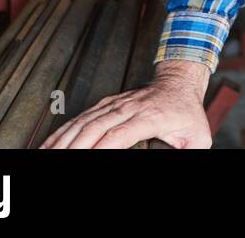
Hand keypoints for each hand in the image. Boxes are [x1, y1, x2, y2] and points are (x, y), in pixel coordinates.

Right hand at [41, 60, 210, 148]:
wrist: (179, 81)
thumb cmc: (188, 113)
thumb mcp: (198, 138)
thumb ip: (189, 154)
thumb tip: (183, 161)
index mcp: (151, 117)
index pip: (120, 134)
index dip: (102, 148)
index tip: (86, 160)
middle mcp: (129, 108)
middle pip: (95, 128)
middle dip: (75, 148)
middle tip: (59, 162)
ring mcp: (116, 104)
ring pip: (84, 121)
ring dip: (63, 140)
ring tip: (46, 155)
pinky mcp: (106, 103)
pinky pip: (81, 117)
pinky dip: (63, 131)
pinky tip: (49, 144)